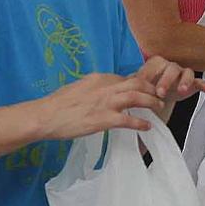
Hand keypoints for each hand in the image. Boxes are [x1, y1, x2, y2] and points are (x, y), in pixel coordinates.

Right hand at [34, 73, 163, 139]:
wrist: (45, 116)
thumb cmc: (56, 105)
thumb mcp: (77, 88)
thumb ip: (92, 89)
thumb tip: (99, 94)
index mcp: (98, 78)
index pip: (124, 78)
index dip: (138, 84)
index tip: (144, 89)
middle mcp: (105, 87)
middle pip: (137, 83)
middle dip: (151, 89)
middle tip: (158, 96)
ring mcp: (105, 103)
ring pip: (137, 97)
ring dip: (151, 102)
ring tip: (159, 108)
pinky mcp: (103, 119)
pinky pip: (129, 119)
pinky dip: (141, 123)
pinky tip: (147, 127)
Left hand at [133, 56, 204, 102]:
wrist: (156, 95)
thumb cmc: (147, 88)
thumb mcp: (136, 87)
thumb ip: (131, 86)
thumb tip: (119, 90)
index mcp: (155, 64)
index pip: (153, 66)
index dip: (149, 75)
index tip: (143, 85)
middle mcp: (169, 67)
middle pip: (170, 68)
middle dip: (165, 80)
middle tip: (160, 93)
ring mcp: (181, 74)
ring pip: (186, 72)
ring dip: (184, 81)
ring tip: (182, 90)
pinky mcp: (191, 83)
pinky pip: (199, 81)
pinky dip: (203, 84)